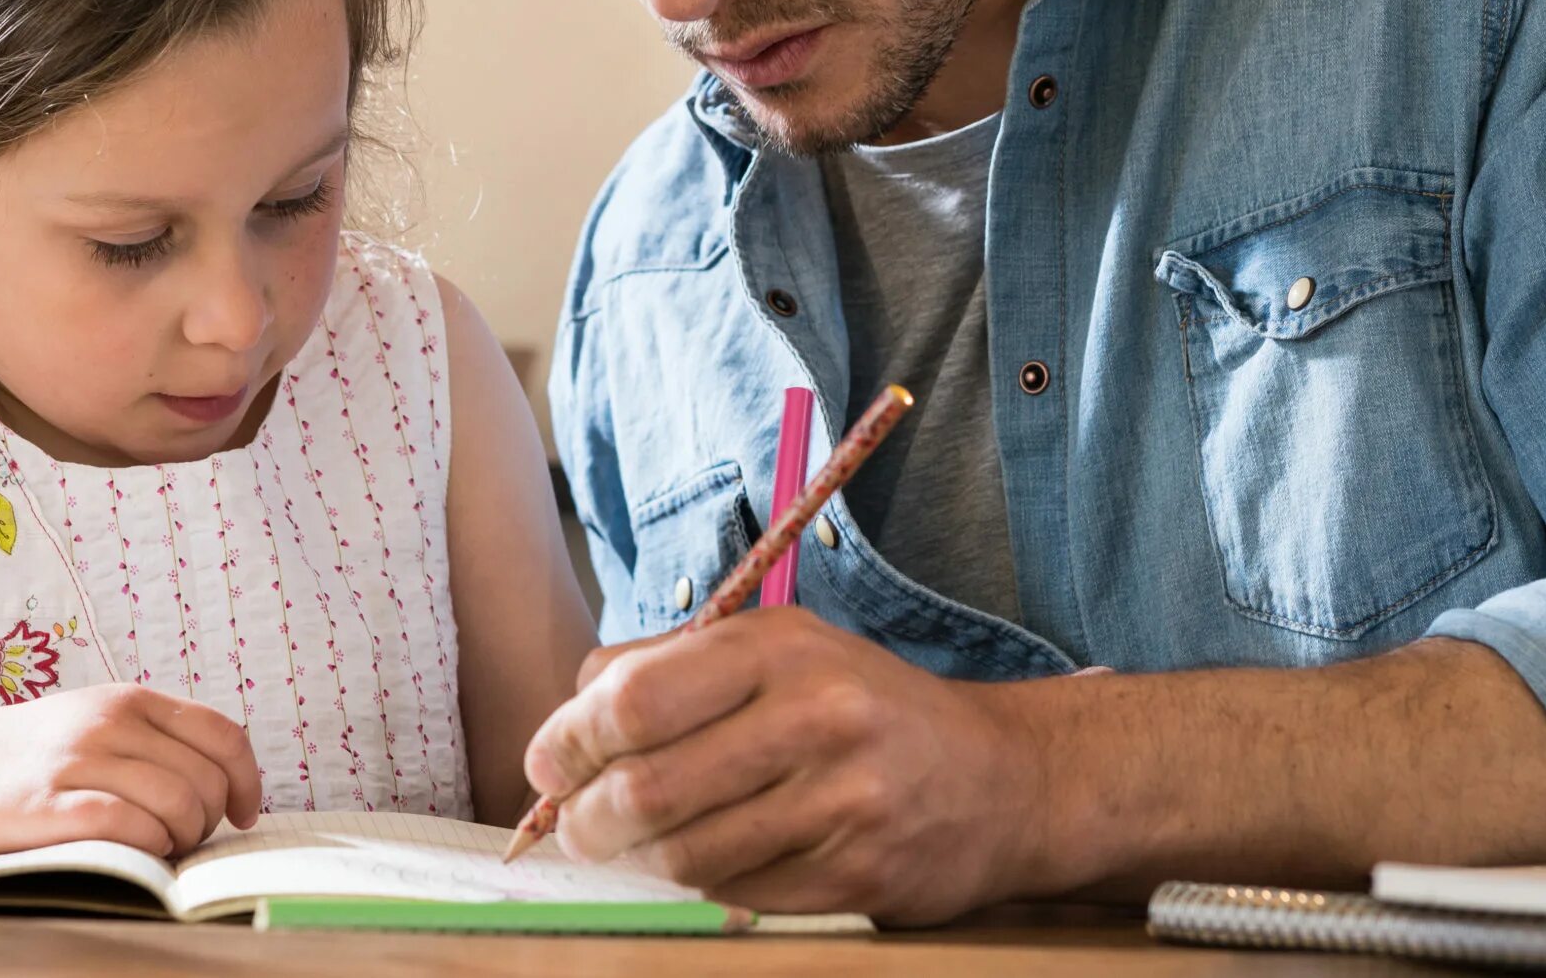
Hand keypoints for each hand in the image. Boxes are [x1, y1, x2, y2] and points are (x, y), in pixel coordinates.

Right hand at [0, 683, 263, 857]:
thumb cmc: (38, 755)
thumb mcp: (101, 721)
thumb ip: (157, 738)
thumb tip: (228, 781)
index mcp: (131, 699)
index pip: (223, 735)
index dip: (247, 779)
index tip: (244, 813)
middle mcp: (110, 722)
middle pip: (205, 778)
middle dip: (209, 819)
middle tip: (186, 837)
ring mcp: (79, 760)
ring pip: (176, 802)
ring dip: (182, 837)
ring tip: (162, 845)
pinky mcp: (50, 804)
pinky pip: (130, 827)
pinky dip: (148, 846)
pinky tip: (135, 849)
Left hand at [525, 607, 1041, 922]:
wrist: (999, 777)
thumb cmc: (862, 708)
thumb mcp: (780, 650)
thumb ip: (672, 666)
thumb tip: (566, 715)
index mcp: (779, 647)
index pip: (634, 699)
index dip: (568, 741)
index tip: (546, 765)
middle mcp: (815, 717)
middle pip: (648, 788)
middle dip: (587, 820)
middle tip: (576, 829)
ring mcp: (842, 803)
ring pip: (686, 856)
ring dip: (638, 864)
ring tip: (632, 852)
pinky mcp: (856, 875)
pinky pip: (738, 898)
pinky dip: (704, 889)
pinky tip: (708, 867)